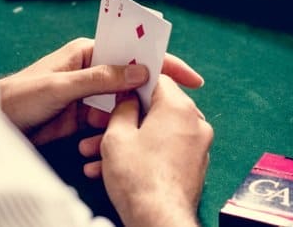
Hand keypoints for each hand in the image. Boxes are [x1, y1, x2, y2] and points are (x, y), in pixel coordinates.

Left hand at [0, 38, 203, 145]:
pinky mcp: (82, 118)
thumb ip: (100, 78)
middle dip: (151, 94)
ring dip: (129, 118)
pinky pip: (108, 124)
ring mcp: (88, 95)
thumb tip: (140, 71)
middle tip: (174, 109)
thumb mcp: (61, 85)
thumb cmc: (19, 95)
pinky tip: (108, 145)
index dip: (163, 61)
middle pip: (132, 78)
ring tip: (133, 132)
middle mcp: (92, 70)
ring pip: (122, 105)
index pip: (133, 51)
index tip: (190, 76)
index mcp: (87, 51)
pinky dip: (112, 134)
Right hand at [79, 77, 211, 226]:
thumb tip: (129, 99)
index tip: (116, 92)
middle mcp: (195, 123)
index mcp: (179, 107)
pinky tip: (114, 169)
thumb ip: (123, 108)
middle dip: (124, 120)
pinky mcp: (194, 167)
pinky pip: (165, 151)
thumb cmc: (138, 178)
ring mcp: (197, 146)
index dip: (132, 84)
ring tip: (95, 156)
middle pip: (155, 110)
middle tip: (98, 128)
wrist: (158, 220)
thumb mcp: (117, 135)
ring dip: (127, 142)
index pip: (157, 79)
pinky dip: (143, 155)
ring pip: (156, 134)